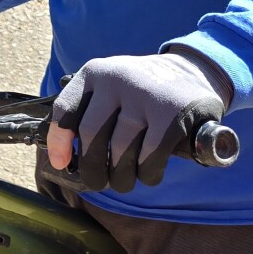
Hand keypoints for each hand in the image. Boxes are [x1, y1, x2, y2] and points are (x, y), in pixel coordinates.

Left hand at [48, 50, 230, 192]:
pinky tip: (149, 174)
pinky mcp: (172, 114)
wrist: (193, 71)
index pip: (65, 110)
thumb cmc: (142, 90)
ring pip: (120, 150)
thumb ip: (86, 111)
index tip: (62, 164)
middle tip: (98, 182)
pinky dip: (147, 173)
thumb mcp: (110, 85)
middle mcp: (116, 78)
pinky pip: (149, 157)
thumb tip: (62, 158)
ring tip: (124, 181)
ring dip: (121, 176)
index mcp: (95, 72)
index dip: (59, 142)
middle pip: (91, 135)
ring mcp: (144, 95)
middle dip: (92, 168)